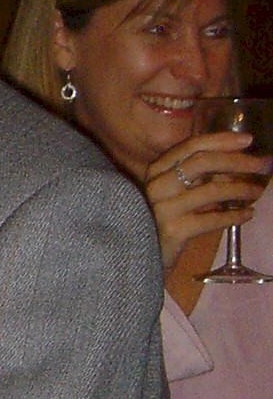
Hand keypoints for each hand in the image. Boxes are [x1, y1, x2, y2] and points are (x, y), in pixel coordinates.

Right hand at [143, 129, 268, 275]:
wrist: (138, 258)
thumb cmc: (159, 221)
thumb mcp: (175, 193)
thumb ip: (197, 177)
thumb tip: (237, 164)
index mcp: (156, 170)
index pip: (191, 146)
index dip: (222, 140)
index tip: (248, 140)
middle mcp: (156, 185)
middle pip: (203, 162)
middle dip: (239, 161)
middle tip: (263, 165)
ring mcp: (163, 208)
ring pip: (212, 190)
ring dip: (242, 189)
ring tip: (257, 191)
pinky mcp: (173, 230)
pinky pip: (212, 219)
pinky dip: (234, 215)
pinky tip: (248, 214)